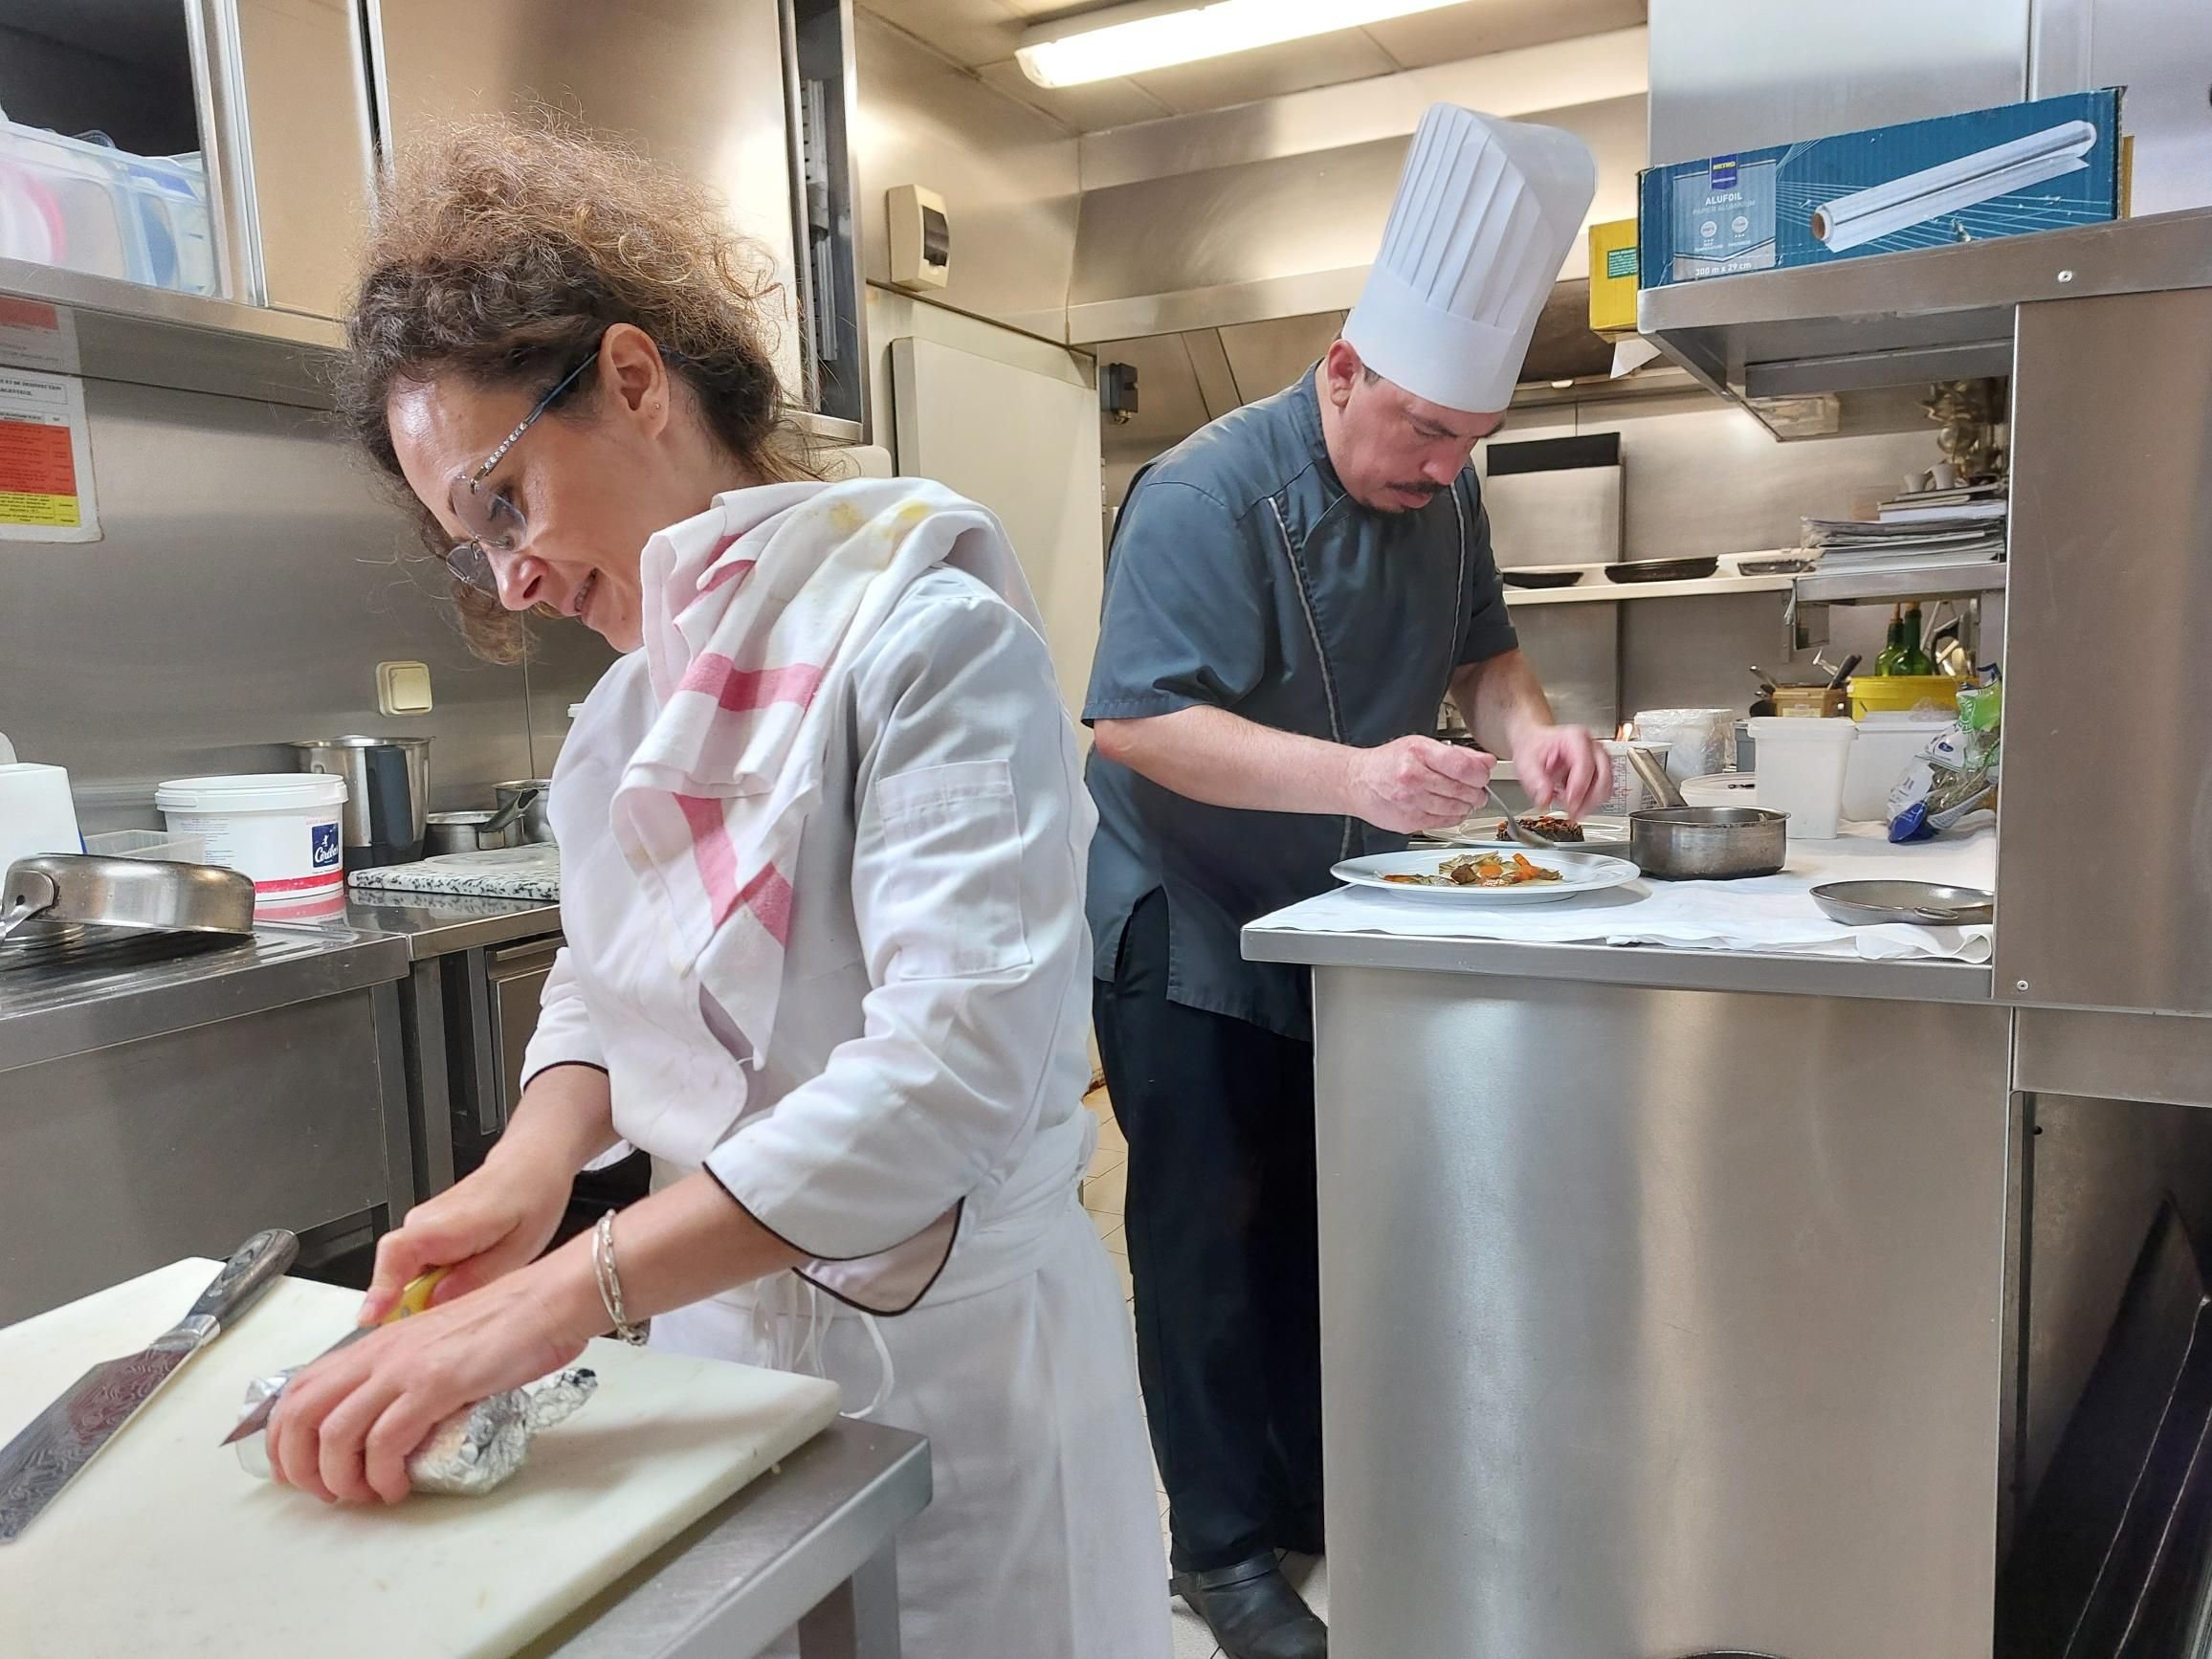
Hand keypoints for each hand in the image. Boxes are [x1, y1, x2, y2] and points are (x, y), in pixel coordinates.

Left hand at [267, 1248, 600, 1504]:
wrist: (546, 1303)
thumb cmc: (504, 1326)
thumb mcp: (435, 1347)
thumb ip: (404, 1376)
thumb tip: (387, 1421)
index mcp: (375, 1344)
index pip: (298, 1390)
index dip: (282, 1437)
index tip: (298, 1471)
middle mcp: (378, 1354)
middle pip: (301, 1415)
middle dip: (300, 1467)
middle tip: (327, 1493)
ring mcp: (403, 1368)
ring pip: (335, 1434)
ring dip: (340, 1479)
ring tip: (364, 1495)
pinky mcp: (433, 1385)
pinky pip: (385, 1442)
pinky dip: (382, 1475)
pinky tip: (398, 1486)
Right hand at [359, 1149, 572, 1324]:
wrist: (529, 1167)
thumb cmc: (530, 1200)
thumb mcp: (518, 1250)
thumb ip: (474, 1280)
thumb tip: (436, 1305)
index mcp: (448, 1223)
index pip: (396, 1254)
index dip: (380, 1290)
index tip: (371, 1318)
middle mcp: (424, 1222)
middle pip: (394, 1276)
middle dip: (412, 1306)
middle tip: (450, 1321)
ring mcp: (420, 1226)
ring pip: (405, 1275)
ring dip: (427, 1294)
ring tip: (474, 1284)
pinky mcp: (423, 1234)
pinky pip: (415, 1268)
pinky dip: (433, 1283)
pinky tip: (468, 1277)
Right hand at [1344, 736, 1495, 833]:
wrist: (1358, 782)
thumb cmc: (1389, 762)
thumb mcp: (1422, 745)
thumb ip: (1457, 754)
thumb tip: (1486, 762)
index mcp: (1419, 753)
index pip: (1464, 768)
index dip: (1481, 774)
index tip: (1482, 775)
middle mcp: (1413, 778)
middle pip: (1463, 791)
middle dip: (1477, 791)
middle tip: (1476, 789)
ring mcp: (1411, 802)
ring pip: (1456, 809)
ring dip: (1466, 805)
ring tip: (1463, 798)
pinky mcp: (1409, 822)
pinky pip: (1444, 822)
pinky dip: (1453, 816)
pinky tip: (1449, 808)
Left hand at [1512, 725, 1611, 817]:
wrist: (1534, 743)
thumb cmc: (1533, 748)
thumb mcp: (1526, 763)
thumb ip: (1535, 782)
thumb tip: (1545, 799)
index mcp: (1574, 738)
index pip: (1585, 764)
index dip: (1579, 787)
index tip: (1570, 804)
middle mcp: (1591, 746)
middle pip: (1603, 774)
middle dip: (1590, 798)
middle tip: (1573, 812)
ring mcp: (1597, 758)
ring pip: (1606, 784)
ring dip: (1592, 802)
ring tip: (1573, 810)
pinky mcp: (1599, 770)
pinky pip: (1603, 789)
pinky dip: (1591, 801)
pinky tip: (1575, 804)